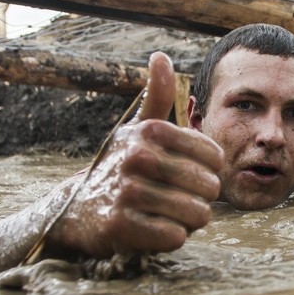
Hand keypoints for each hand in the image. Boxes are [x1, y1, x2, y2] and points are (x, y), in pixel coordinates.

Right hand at [48, 52, 224, 256]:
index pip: (215, 156)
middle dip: (201, 199)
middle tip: (178, 200)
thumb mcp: (137, 129)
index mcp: (149, 131)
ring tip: (168, 215)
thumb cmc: (120, 167)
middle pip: (209, 186)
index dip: (208, 172)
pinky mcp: (120, 226)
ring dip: (189, 221)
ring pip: (197, 213)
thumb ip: (156, 96)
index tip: (187, 175)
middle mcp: (137, 157)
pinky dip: (172, 238)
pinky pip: (175, 237)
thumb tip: (161, 56)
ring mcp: (127, 192)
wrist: (78, 209)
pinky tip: (155, 229)